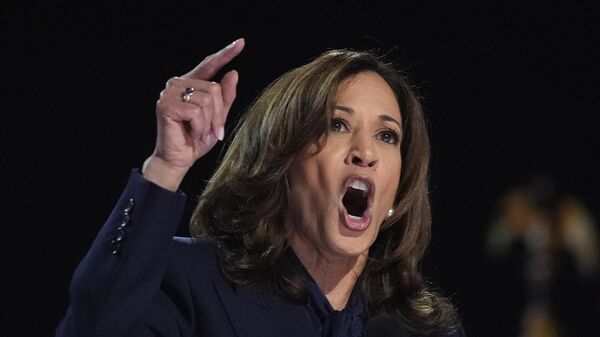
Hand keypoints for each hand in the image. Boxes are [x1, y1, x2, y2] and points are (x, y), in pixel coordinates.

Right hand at [143, 38, 244, 190]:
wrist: (178, 160)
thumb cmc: (196, 140)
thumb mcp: (217, 118)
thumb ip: (225, 97)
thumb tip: (233, 73)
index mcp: (190, 84)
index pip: (209, 65)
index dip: (225, 54)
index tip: (241, 43)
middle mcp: (178, 84)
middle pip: (214, 88)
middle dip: (219, 114)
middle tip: (213, 132)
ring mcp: (169, 93)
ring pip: (207, 99)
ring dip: (209, 122)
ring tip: (201, 133)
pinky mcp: (166, 105)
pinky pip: (197, 111)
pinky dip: (200, 126)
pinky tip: (192, 133)